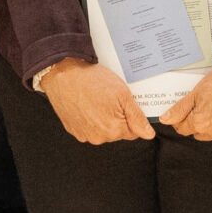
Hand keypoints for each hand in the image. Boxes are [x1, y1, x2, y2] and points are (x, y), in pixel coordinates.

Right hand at [40, 60, 154, 142]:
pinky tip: (87, 102)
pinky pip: (88, 127)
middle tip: (111, 98)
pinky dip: (89, 118)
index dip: (132, 115)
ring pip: (102, 130)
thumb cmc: (92, 81)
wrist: (63, 74)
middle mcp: (98, 137)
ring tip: (97, 98)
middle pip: (117, 131)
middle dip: (118, 117)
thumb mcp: (123, 95)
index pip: (134, 132)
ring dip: (103, 118)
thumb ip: (137, 118)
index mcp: (113, 130)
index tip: (125, 102)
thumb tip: (148, 134)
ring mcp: (84, 134)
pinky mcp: (73, 129)